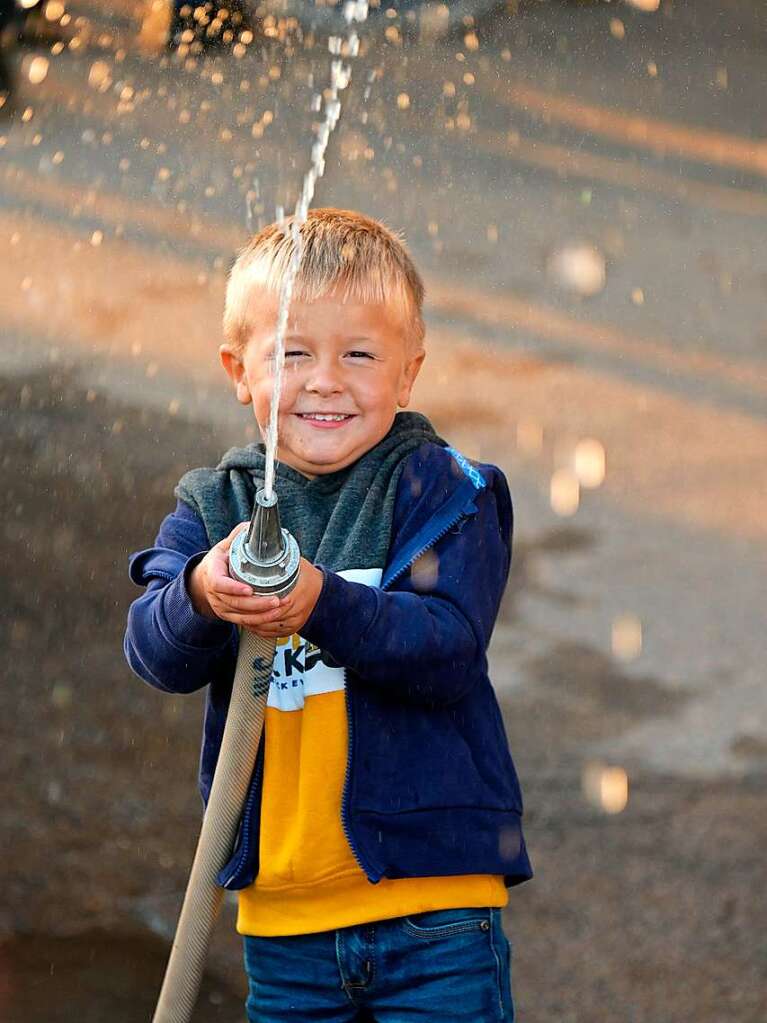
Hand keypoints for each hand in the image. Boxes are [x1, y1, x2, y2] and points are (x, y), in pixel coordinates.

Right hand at [188, 522, 322, 636]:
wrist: (204, 580)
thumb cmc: (218, 561)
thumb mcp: (224, 546)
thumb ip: (238, 536)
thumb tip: (252, 526)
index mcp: (212, 573)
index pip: (220, 584)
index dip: (233, 588)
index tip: (249, 589)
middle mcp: (215, 594)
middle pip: (235, 603)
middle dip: (257, 604)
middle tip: (276, 600)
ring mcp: (221, 607)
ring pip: (241, 615)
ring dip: (262, 614)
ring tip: (281, 606)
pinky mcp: (228, 615)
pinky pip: (244, 622)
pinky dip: (260, 621)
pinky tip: (274, 615)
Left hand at [243, 557, 323, 638]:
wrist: (321, 590)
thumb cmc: (308, 576)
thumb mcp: (295, 564)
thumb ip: (279, 560)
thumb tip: (261, 551)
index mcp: (296, 595)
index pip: (271, 603)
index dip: (255, 601)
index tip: (244, 596)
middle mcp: (295, 612)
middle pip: (266, 617)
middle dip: (249, 613)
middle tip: (235, 606)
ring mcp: (293, 623)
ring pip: (266, 627)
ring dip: (251, 622)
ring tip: (238, 613)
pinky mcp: (290, 630)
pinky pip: (269, 633)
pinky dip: (257, 629)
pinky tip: (248, 622)